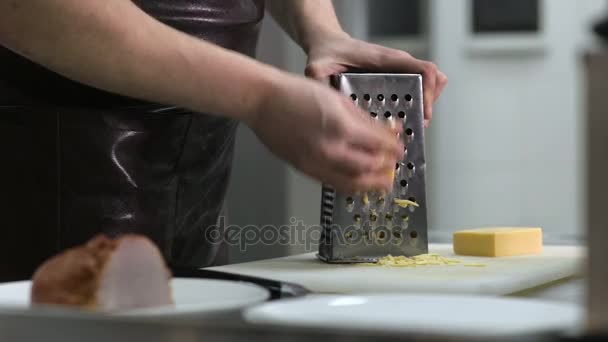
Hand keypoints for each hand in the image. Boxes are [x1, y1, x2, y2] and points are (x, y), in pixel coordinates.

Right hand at [248, 74, 403, 193]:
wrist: (263, 102)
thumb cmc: (296, 93)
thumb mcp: (338, 98)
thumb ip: (363, 119)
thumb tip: (385, 130)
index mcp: (341, 127)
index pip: (379, 145)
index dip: (394, 148)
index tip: (400, 148)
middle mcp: (330, 150)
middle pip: (370, 169)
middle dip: (387, 168)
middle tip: (394, 165)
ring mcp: (316, 163)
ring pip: (352, 183)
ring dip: (371, 184)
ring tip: (382, 182)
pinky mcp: (305, 170)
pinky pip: (333, 183)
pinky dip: (350, 185)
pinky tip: (357, 180)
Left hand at [305, 32, 447, 126]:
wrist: (328, 45)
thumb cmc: (327, 53)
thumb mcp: (318, 67)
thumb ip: (319, 82)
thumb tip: (322, 101)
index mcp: (385, 60)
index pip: (424, 70)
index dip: (430, 92)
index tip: (424, 113)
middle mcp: (397, 64)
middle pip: (433, 80)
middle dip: (429, 104)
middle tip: (418, 126)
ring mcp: (398, 71)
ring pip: (428, 86)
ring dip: (425, 106)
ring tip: (411, 127)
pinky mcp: (395, 79)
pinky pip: (417, 89)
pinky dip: (417, 105)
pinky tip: (403, 123)